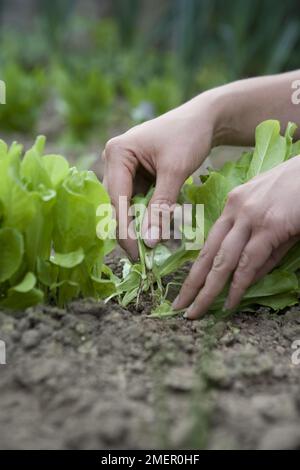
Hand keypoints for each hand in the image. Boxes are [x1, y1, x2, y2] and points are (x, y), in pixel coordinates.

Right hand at [103, 93, 218, 259]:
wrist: (205, 119)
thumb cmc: (189, 136)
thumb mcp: (175, 171)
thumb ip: (161, 206)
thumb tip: (149, 241)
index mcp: (117, 153)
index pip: (117, 199)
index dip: (125, 229)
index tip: (138, 253)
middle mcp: (114, 161)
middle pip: (118, 204)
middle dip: (131, 230)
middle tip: (145, 258)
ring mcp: (125, 169)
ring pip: (128, 206)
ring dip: (141, 226)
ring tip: (154, 248)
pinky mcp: (137, 176)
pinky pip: (139, 202)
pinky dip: (149, 216)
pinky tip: (160, 231)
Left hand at [173, 157, 299, 318]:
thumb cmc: (299, 191)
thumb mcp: (273, 219)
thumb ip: (260, 250)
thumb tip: (244, 279)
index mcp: (233, 205)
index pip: (209, 243)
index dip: (195, 269)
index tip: (186, 289)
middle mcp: (236, 210)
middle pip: (208, 253)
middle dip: (192, 284)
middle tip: (179, 307)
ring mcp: (251, 218)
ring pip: (223, 261)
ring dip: (208, 290)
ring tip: (196, 312)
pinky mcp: (270, 226)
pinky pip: (248, 262)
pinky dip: (238, 286)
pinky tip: (229, 302)